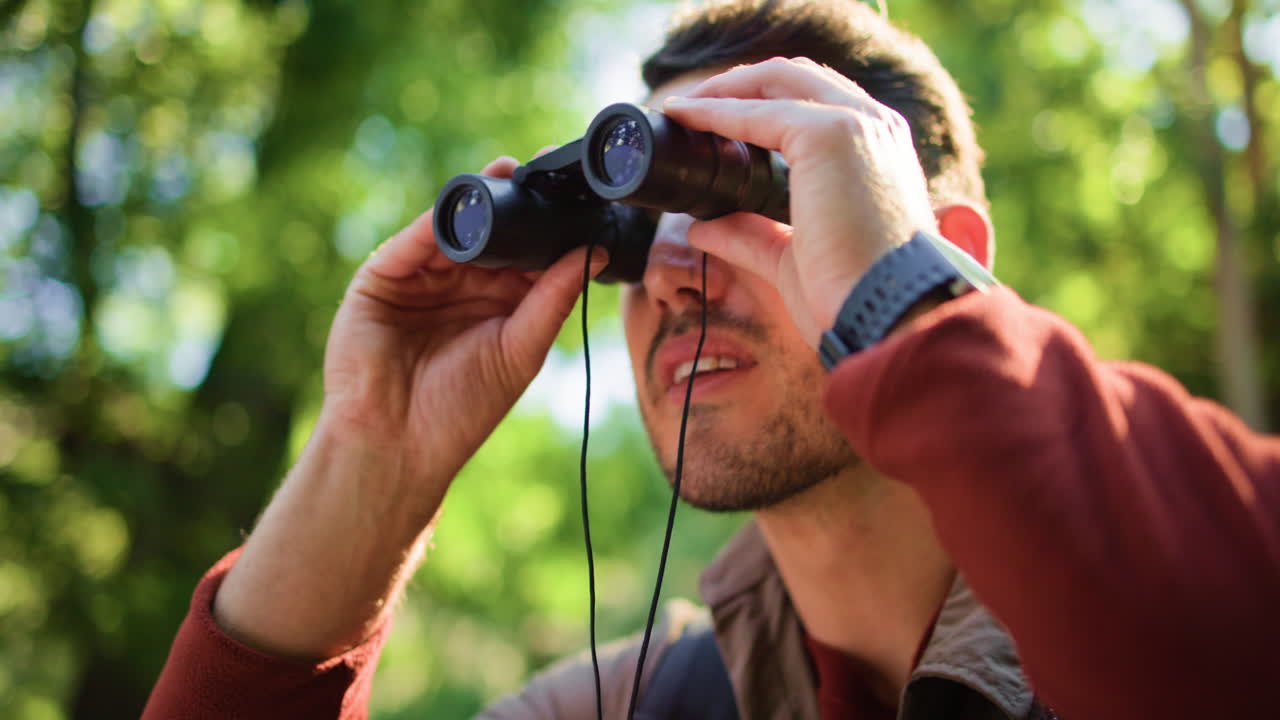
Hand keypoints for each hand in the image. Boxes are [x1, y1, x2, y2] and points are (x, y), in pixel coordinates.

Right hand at [322, 155, 606, 514]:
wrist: (398, 444)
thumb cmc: (461, 409)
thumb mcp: (520, 348)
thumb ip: (552, 298)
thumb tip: (593, 254)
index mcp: (498, 303)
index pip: (528, 254)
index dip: (552, 227)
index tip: (584, 200)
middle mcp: (461, 284)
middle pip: (493, 231)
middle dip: (517, 203)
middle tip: (548, 171)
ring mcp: (421, 278)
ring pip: (455, 228)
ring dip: (479, 202)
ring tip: (509, 175)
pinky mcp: (382, 278)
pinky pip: (413, 241)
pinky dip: (437, 222)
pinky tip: (463, 206)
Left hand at [661, 57, 937, 340]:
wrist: (887, 315)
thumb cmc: (853, 296)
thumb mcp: (795, 257)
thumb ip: (754, 235)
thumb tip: (703, 227)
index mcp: (879, 153)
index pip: (817, 103)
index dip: (763, 105)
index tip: (714, 122)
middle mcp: (874, 127)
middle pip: (797, 78)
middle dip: (740, 85)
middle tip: (691, 108)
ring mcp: (855, 124)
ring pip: (777, 80)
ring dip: (724, 89)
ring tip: (683, 107)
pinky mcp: (827, 134)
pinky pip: (756, 111)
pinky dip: (715, 111)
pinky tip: (685, 117)